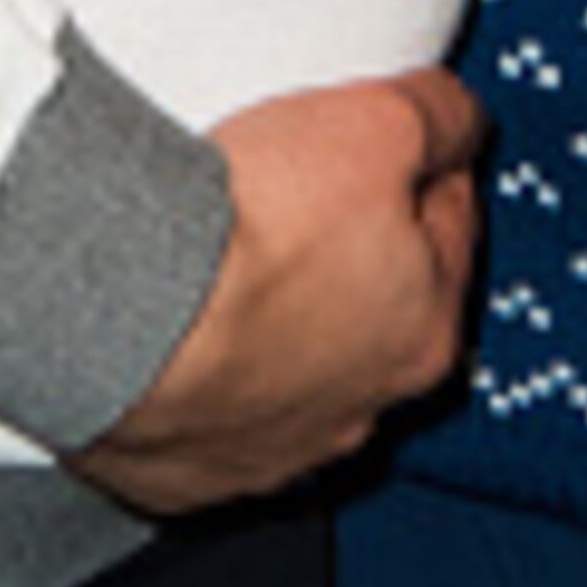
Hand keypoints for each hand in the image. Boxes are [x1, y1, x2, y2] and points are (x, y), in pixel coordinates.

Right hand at [76, 67, 483, 512]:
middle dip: (349, 250)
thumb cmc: (247, 239)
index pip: (449, 224)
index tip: (390, 142)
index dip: (421, 166)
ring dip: (275, 319)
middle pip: (374, 303)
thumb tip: (460, 119)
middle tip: (297, 195)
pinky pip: (210, 412)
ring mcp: (276, 444)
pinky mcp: (192, 470)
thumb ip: (440, 117)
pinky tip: (179, 328)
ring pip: (293, 365)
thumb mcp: (380, 125)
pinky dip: (204, 374)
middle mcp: (362, 403)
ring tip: (227, 260)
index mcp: (426, 326)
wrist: (126, 316)